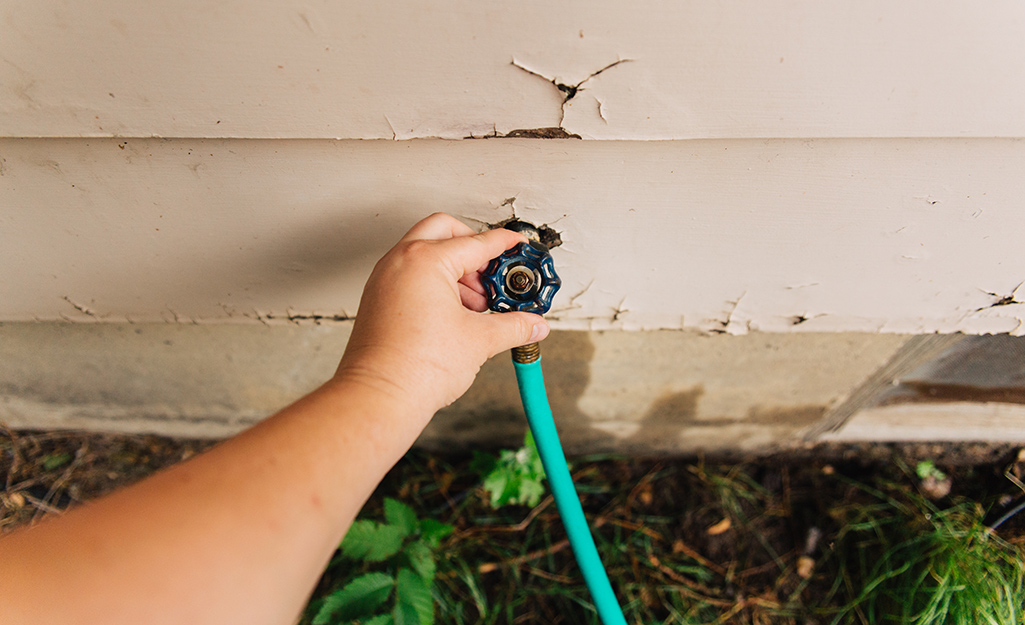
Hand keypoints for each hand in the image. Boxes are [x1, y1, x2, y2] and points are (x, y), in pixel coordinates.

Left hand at [335, 213, 550, 419]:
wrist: (379, 398)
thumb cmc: (416, 367)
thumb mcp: (480, 340)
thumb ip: (514, 326)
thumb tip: (533, 325)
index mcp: (426, 260)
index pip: (477, 242)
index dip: (504, 244)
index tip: (517, 246)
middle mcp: (400, 261)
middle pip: (444, 231)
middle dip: (473, 247)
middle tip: (494, 273)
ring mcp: (385, 279)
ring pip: (424, 252)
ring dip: (454, 268)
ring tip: (477, 303)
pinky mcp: (378, 299)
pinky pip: (410, 275)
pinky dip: (434, 283)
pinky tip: (454, 314)